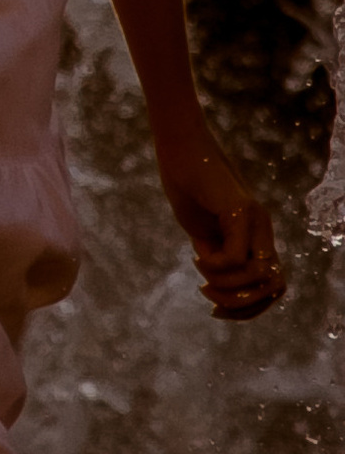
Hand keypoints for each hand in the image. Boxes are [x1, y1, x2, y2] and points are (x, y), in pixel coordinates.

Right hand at [151, 110, 284, 319]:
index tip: (215, 308)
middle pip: (274, 286)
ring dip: (226, 287)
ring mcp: (255, 219)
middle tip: (208, 295)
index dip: (248, 307)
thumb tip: (218, 283)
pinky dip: (216, 267)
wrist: (179, 145)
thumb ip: (215, 254)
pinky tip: (197, 255)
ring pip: (257, 275)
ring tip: (201, 274)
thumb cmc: (186, 184)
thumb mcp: (201, 229)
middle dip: (241, 304)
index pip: (272, 286)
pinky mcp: (240, 210)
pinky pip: (237, 257)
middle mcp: (262, 228)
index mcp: (256, 235)